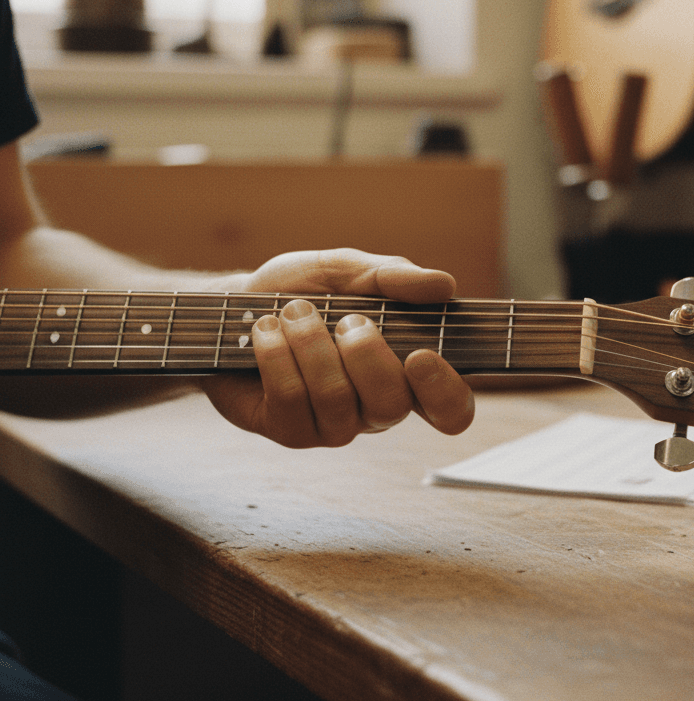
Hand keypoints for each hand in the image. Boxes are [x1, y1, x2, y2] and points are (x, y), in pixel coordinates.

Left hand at [201, 248, 474, 447]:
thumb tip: (444, 285)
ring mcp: (334, 425)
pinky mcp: (290, 431)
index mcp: (407, 372)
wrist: (235, 303)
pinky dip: (275, 354)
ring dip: (311, 344)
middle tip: (345, 318)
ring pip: (337, 400)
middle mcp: (376, 407)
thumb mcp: (348, 270)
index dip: (445, 391)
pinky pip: (292, 401)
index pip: (451, 409)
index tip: (420, 355)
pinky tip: (266, 332)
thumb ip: (394, 276)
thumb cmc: (302, 289)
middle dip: (364, 353)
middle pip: (392, 406)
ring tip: (293, 312)